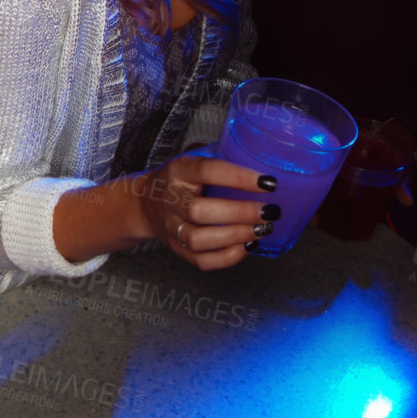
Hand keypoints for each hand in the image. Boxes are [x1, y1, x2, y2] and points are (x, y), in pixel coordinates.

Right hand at [136, 152, 272, 270]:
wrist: (147, 203)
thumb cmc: (181, 179)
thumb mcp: (193, 159)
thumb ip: (221, 157)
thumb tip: (263, 157)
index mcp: (178, 171)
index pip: (206, 171)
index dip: (238, 177)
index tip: (268, 182)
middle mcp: (171, 199)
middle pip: (200, 211)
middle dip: (240, 213)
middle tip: (269, 211)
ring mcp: (172, 227)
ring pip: (199, 239)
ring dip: (235, 236)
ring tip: (262, 229)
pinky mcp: (177, 248)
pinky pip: (201, 260)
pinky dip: (228, 256)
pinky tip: (247, 245)